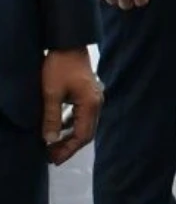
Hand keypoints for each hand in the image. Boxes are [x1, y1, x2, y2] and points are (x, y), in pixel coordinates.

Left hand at [40, 49, 99, 164]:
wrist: (69, 44)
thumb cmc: (59, 67)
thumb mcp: (51, 93)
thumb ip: (52, 118)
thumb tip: (50, 141)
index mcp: (90, 105)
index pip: (82, 135)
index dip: (68, 150)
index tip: (52, 159)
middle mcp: (96, 104)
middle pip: (86, 133)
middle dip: (69, 147)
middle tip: (51, 156)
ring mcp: (94, 99)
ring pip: (85, 125)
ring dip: (70, 137)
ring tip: (52, 145)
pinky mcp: (89, 94)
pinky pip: (82, 116)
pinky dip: (71, 125)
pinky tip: (59, 127)